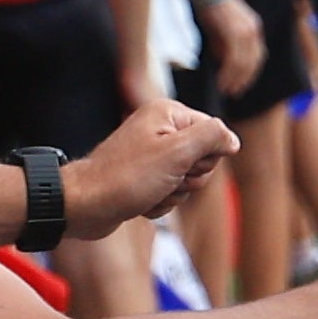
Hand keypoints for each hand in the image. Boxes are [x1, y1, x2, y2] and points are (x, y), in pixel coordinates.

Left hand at [67, 100, 237, 234]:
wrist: (85, 205)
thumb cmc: (126, 178)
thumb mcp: (177, 153)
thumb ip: (211, 137)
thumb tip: (232, 139)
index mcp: (167, 113)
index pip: (213, 133)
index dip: (204, 156)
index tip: (180, 163)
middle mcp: (159, 129)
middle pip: (203, 158)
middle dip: (188, 178)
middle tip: (164, 180)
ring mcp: (151, 154)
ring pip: (188, 180)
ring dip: (173, 194)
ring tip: (150, 192)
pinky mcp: (144, 177)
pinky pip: (171, 192)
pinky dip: (160, 203)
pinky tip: (142, 202)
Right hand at [197, 0, 259, 94]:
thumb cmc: (210, 5)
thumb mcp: (221, 28)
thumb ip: (225, 45)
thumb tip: (224, 63)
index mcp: (253, 29)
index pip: (256, 57)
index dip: (250, 73)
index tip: (242, 85)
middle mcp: (254, 32)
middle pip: (253, 64)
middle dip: (245, 80)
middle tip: (235, 93)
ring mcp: (247, 33)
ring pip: (244, 65)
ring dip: (235, 80)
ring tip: (226, 90)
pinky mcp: (236, 34)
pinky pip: (234, 60)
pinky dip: (229, 74)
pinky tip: (222, 81)